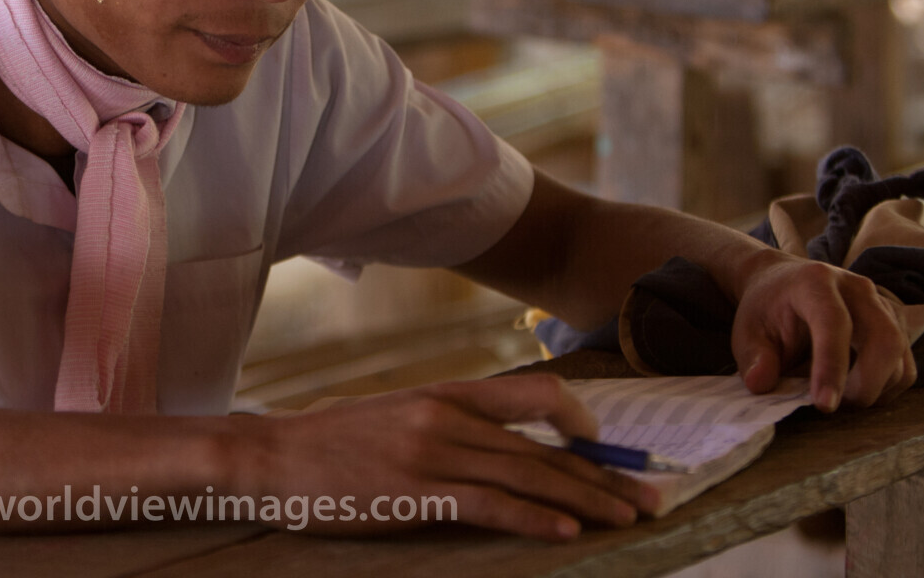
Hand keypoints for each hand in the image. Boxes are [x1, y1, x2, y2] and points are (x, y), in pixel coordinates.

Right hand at [234, 374, 658, 540]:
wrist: (273, 458)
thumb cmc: (333, 443)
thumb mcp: (398, 416)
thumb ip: (450, 425)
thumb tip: (501, 450)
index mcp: (447, 393)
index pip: (536, 394)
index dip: (582, 421)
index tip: (607, 450)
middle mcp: (448, 415)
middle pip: (546, 445)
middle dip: (605, 474)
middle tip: (650, 497)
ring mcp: (432, 452)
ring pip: (529, 475)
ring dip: (587, 500)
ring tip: (628, 518)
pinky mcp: (416, 492)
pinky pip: (490, 505)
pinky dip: (534, 517)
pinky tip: (567, 531)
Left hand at [732, 250, 914, 410]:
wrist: (783, 283)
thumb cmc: (766, 309)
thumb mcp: (747, 331)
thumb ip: (753, 357)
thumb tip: (761, 385)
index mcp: (815, 282)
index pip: (834, 323)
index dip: (832, 367)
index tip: (824, 404)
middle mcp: (857, 288)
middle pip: (884, 338)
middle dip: (866, 384)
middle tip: (834, 405)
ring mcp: (882, 303)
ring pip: (900, 355)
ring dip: (876, 388)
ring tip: (839, 395)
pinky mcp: (896, 322)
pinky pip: (906, 364)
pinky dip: (887, 386)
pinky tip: (856, 387)